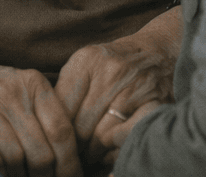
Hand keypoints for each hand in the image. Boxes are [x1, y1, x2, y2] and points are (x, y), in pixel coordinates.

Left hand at [54, 32, 176, 171]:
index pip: (61, 107)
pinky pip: (127, 137)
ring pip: (102, 136)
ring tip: (90, 154)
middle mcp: (111, 71)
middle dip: (74, 145)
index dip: (56, 130)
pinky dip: (117, 149)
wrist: (158, 53)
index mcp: (87, 60)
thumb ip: (65, 91)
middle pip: (80, 125)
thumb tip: (47, 128)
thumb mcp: (84, 65)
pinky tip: (111, 148)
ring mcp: (134, 88)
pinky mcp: (155, 105)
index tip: (56, 141)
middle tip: (72, 153)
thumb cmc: (113, 65)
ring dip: (93, 152)